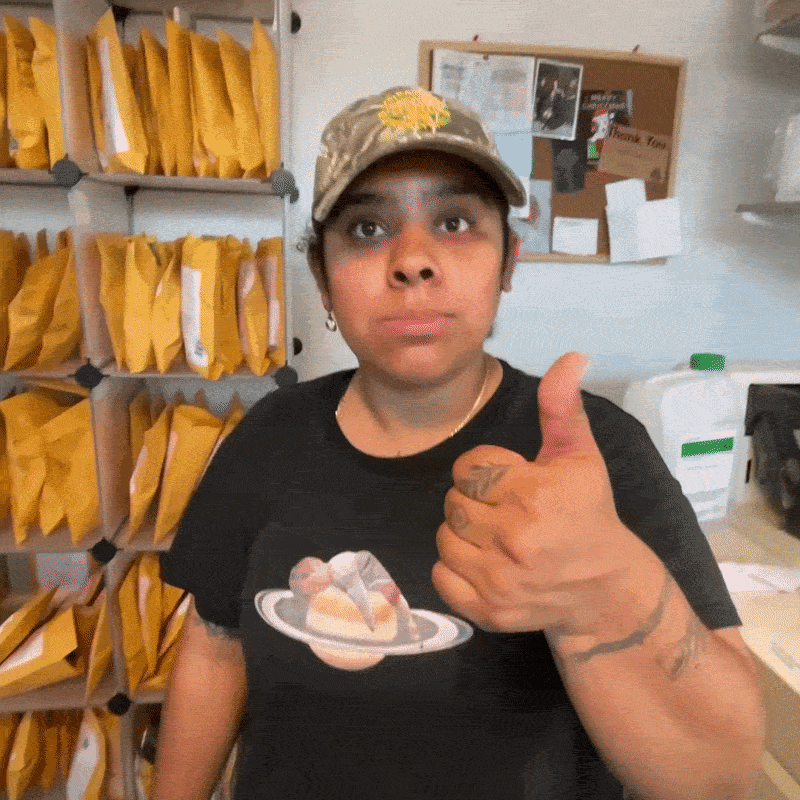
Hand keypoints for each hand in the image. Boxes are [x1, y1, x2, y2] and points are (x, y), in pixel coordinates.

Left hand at [432, 352, 648, 636]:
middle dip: (476, 501)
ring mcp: (501, 581)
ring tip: (497, 537)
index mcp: (535, 494)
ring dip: (464, 533)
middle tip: (507, 512)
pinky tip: (488, 563)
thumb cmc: (587, 512)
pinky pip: (440, 576)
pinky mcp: (488, 612)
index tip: (512, 483)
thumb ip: (562, 406)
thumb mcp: (579, 455)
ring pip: (444, 537)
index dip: (486, 471)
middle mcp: (517, 540)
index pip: (468, 468)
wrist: (602, 586)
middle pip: (454, 502)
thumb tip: (572, 356)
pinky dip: (455, 569)